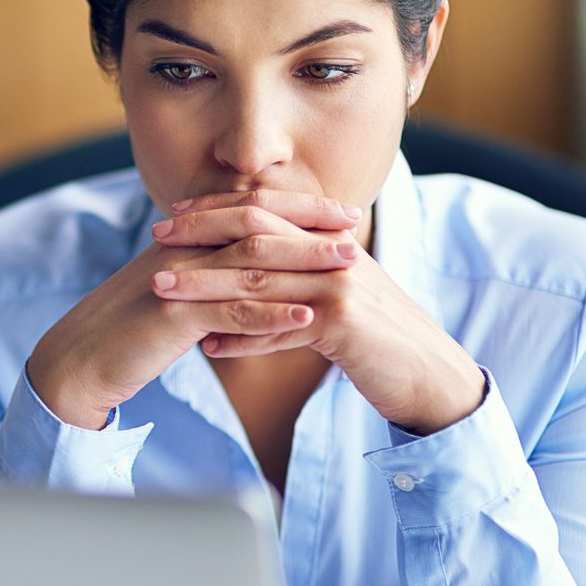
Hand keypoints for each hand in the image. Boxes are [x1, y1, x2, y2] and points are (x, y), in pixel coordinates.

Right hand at [26, 195, 360, 428]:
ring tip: (350, 268)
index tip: (341, 212)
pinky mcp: (172, 315)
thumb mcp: (173, 292)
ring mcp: (177, 279)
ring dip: (304, 262)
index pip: (248, 209)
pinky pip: (230, 311)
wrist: (80, 358)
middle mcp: (181, 249)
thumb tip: (252, 270)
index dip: (297, 207)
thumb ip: (209, 275)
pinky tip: (308, 318)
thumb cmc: (129, 330)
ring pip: (250, 262)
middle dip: (309, 225)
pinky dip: (272, 314)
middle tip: (355, 228)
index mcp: (184, 239)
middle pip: (255, 225)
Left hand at [152, 190, 484, 434]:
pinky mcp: (344, 324)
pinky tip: (208, 347)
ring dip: (205, 286)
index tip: (172, 216)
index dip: (216, 210)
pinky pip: (280, 328)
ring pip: (259, 280)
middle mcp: (334, 254)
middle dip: (200, 234)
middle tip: (155, 238)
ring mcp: (340, 286)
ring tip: (162, 290)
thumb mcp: (332, 300)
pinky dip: (242, 338)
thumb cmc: (375, 340)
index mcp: (329, 241)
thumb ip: (293, 282)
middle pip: (256, 234)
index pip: (265, 212)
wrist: (430, 375)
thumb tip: (239, 288)